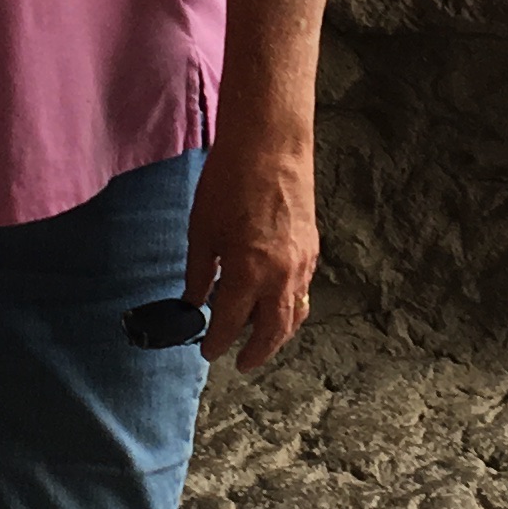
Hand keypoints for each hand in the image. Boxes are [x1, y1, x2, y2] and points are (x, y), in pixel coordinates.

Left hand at [186, 131, 316, 370]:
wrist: (271, 145)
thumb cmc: (229, 183)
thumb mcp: (202, 230)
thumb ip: (199, 273)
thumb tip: (195, 302)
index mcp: (249, 274)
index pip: (232, 324)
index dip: (218, 342)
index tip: (208, 352)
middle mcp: (281, 276)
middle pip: (273, 330)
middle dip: (257, 351)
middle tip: (241, 363)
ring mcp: (302, 264)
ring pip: (294, 314)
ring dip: (277, 333)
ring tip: (261, 341)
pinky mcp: (312, 249)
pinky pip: (303, 291)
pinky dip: (289, 306)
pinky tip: (274, 303)